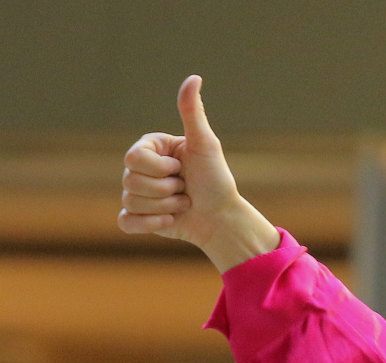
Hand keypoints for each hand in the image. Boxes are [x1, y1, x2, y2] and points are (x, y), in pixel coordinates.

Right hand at [118, 75, 278, 270]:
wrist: (222, 217)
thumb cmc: (216, 179)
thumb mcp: (206, 145)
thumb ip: (193, 113)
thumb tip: (194, 78)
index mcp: (149, 148)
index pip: (133, 158)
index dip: (161, 169)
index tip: (182, 169)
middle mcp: (138, 168)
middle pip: (131, 180)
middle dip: (166, 189)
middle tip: (185, 188)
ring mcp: (135, 193)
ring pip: (132, 201)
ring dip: (166, 207)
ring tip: (183, 202)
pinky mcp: (137, 218)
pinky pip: (126, 222)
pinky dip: (150, 224)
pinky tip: (171, 220)